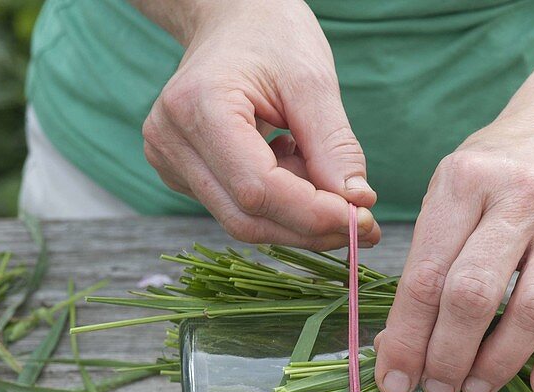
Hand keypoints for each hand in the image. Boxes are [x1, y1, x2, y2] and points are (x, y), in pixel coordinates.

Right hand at [140, 0, 378, 249]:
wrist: (231, 19)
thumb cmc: (272, 35)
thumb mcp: (312, 80)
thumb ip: (334, 146)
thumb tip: (358, 205)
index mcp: (198, 107)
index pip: (258, 188)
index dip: (313, 214)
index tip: (364, 219)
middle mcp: (170, 140)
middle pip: (247, 217)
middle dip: (310, 228)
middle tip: (363, 223)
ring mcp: (169, 160)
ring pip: (243, 220)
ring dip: (297, 216)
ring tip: (324, 175)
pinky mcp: (180, 174)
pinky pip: (237, 208)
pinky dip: (280, 203)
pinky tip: (293, 164)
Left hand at [375, 109, 533, 391]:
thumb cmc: (494, 172)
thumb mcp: (448, 191)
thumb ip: (426, 262)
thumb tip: (397, 348)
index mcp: (465, 181)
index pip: (427, 274)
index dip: (407, 337)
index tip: (393, 379)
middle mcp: (519, 196)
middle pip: (475, 294)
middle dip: (448, 355)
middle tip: (436, 388)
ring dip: (500, 362)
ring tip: (475, 389)